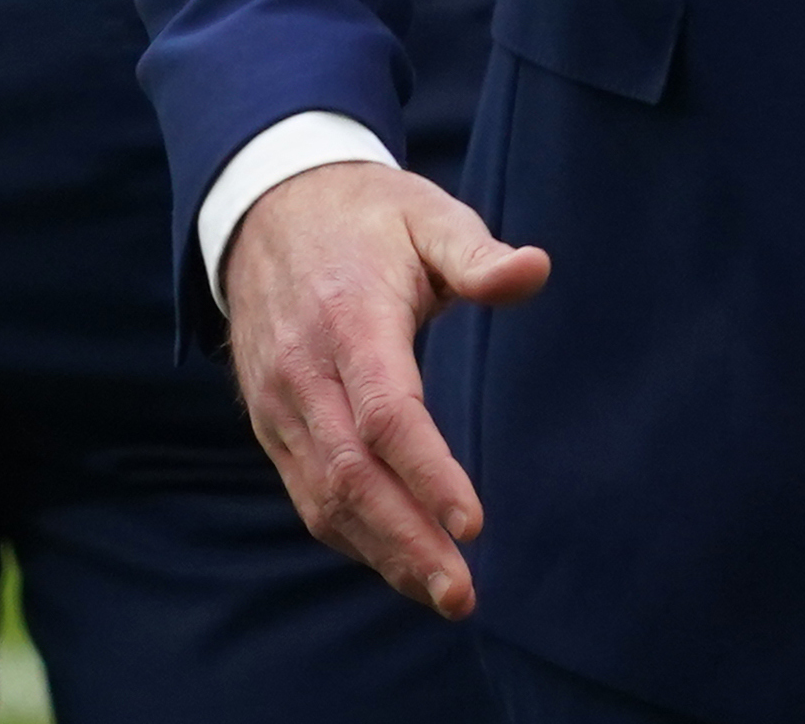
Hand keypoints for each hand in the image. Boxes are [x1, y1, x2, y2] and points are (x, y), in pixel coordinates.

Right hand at [223, 160, 551, 619]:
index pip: (386, 413)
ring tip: (442, 594)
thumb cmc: (368, 219)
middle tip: (462, 592)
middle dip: (406, 541)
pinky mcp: (270, 422)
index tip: (473, 524)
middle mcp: (305, 371)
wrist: (269, 210)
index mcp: (350, 318)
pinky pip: (307, 492)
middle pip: (351, 475)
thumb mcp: (426, 214)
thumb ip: (477, 253)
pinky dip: (352, 535)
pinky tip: (399, 561)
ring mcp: (279, 403)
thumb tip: (536, 270)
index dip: (428, 474)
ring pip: (324, 497)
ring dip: (381, 553)